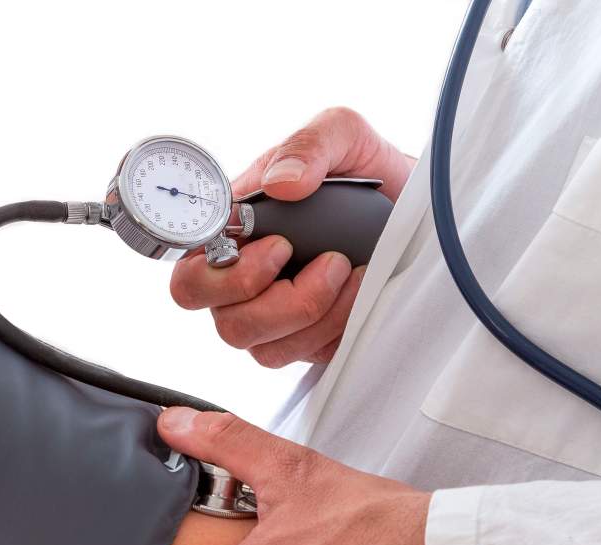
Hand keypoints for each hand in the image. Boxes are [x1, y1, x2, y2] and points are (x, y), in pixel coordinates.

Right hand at [169, 107, 415, 367]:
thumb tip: (280, 185)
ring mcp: (273, 316)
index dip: (219, 273)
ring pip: (262, 347)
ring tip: (349, 268)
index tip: (280, 245)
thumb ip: (307, 145)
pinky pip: (304, 354)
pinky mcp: (307, 340)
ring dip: (314, 311)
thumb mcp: (342, 135)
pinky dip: (336, 325)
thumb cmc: (365, 170)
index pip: (188, 271)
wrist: (411, 203)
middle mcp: (242, 280)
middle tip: (323, 261)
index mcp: (231, 232)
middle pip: (223, 320)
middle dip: (273, 301)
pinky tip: (359, 289)